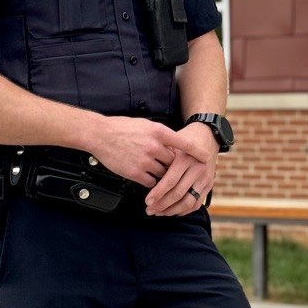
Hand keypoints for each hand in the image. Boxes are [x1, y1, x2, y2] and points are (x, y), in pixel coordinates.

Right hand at [89, 116, 209, 187]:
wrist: (101, 135)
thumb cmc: (121, 127)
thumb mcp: (145, 125)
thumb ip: (159, 135)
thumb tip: (171, 145)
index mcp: (158, 132)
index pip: (183, 143)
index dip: (196, 151)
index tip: (206, 156)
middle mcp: (154, 146)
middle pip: (173, 161)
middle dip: (174, 165)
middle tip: (175, 168)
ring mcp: (145, 160)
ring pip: (163, 173)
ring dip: (163, 175)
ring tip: (159, 173)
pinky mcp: (135, 173)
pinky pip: (151, 182)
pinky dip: (152, 182)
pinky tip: (148, 178)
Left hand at [144, 122, 218, 216]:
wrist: (207, 136)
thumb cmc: (185, 139)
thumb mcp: (173, 143)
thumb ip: (163, 159)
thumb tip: (146, 177)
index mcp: (186, 158)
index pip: (170, 181)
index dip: (158, 193)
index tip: (147, 201)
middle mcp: (197, 169)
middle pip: (178, 193)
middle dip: (162, 204)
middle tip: (149, 210)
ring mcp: (205, 178)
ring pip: (188, 202)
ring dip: (171, 210)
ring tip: (159, 212)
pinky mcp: (209, 185)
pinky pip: (196, 203)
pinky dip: (184, 211)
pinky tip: (172, 211)